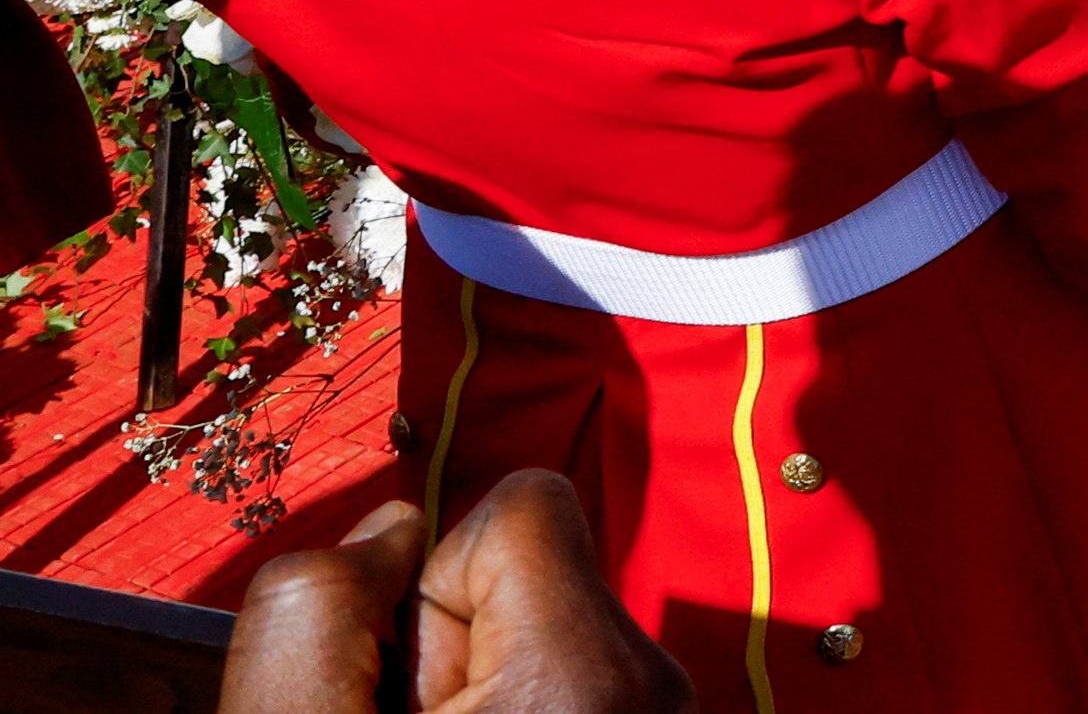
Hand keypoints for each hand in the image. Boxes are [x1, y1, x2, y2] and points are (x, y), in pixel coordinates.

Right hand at [227, 472, 688, 712]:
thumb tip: (391, 526)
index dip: (439, 584)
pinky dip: (524, 709)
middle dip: (460, 644)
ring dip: (487, 687)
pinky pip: (574, 675)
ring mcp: (662, 709)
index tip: (416, 685)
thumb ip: (316, 608)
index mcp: (583, 673)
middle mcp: (653, 680)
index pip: (527, 501)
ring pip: (549, 626)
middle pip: (535, 568)